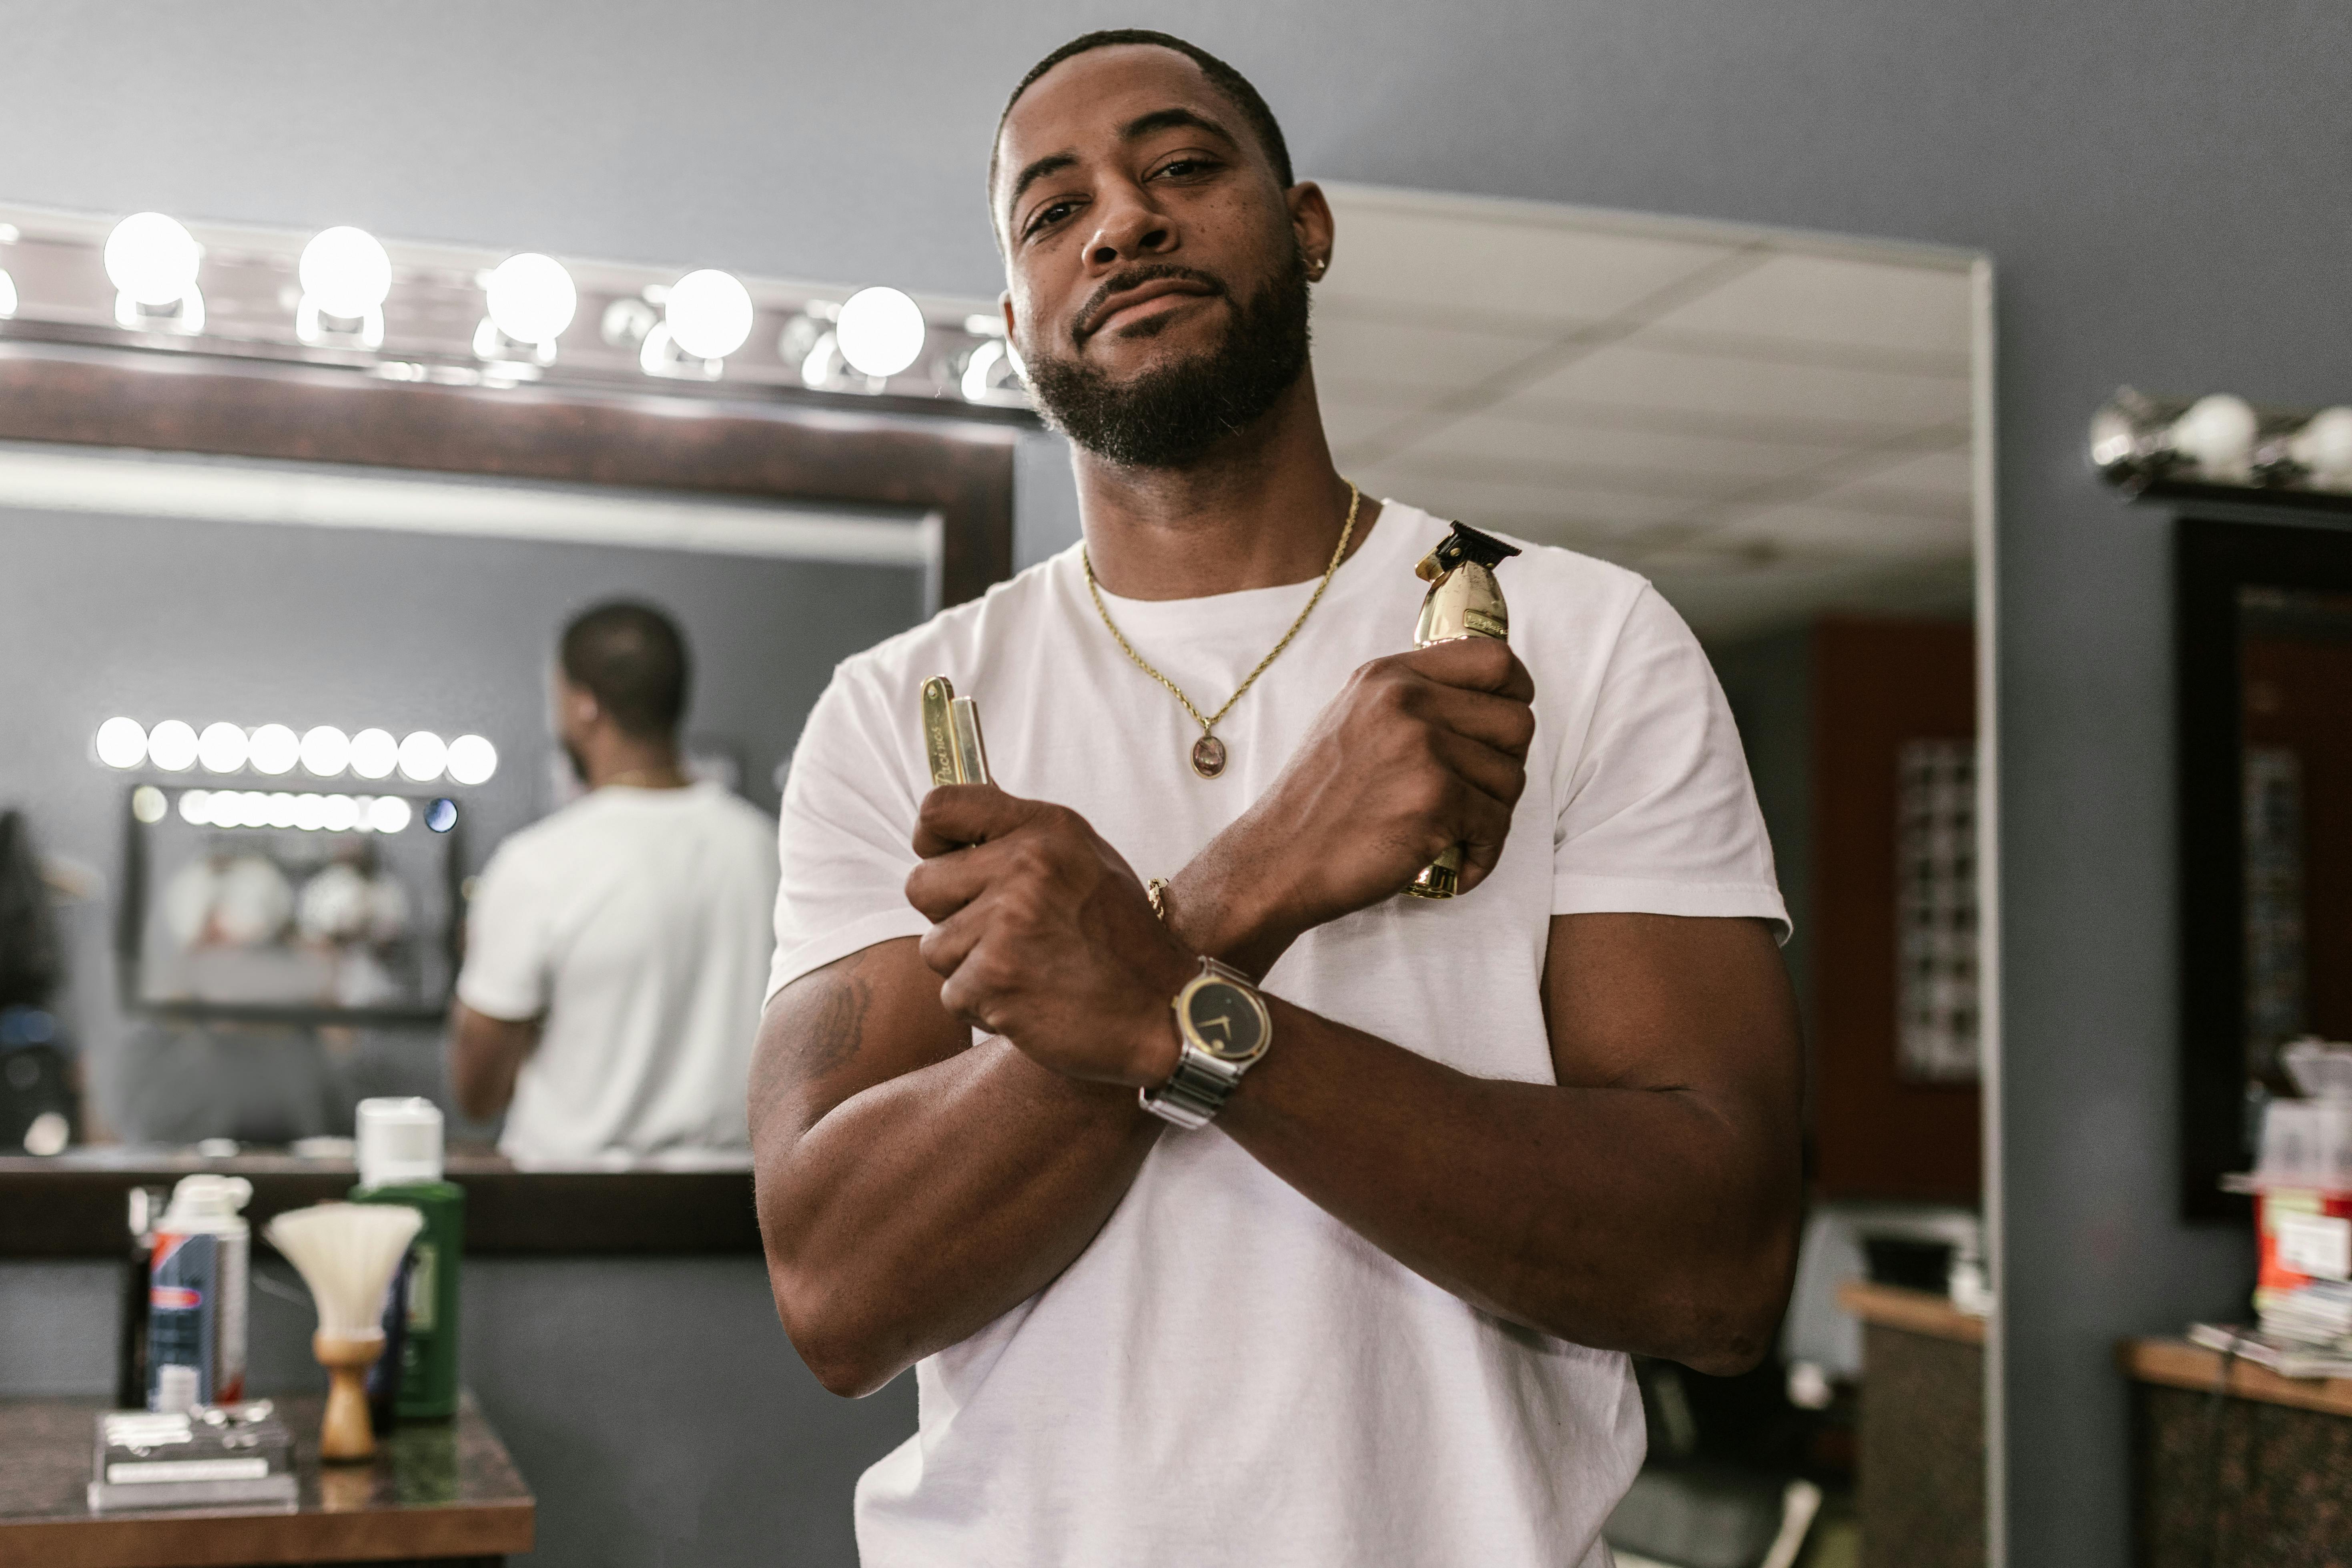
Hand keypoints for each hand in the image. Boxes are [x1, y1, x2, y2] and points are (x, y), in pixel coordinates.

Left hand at [905, 786, 1196, 1086]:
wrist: (1166, 1010)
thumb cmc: (1122, 940)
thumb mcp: (1086, 861)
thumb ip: (1023, 840)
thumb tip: (951, 830)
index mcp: (1045, 830)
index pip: (940, 806)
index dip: (930, 839)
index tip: (944, 860)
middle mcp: (1024, 866)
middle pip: (922, 884)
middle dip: (951, 917)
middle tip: (1000, 937)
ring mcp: (1008, 922)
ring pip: (934, 947)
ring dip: (969, 969)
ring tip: (1026, 971)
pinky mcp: (997, 977)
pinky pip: (952, 994)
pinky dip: (984, 1007)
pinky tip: (1030, 1002)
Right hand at [1173, 638, 1535, 972]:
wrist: (1276, 862)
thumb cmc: (1317, 804)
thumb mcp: (1353, 721)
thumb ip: (1410, 702)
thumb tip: (1479, 700)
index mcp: (1389, 676)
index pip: (1494, 658)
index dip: (1515, 693)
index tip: (1502, 726)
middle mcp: (1407, 701)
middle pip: (1516, 721)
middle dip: (1506, 765)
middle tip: (1476, 793)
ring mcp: (1422, 747)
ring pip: (1511, 777)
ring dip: (1493, 813)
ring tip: (1454, 831)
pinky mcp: (1434, 798)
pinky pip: (1497, 824)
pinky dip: (1483, 851)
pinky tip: (1454, 859)